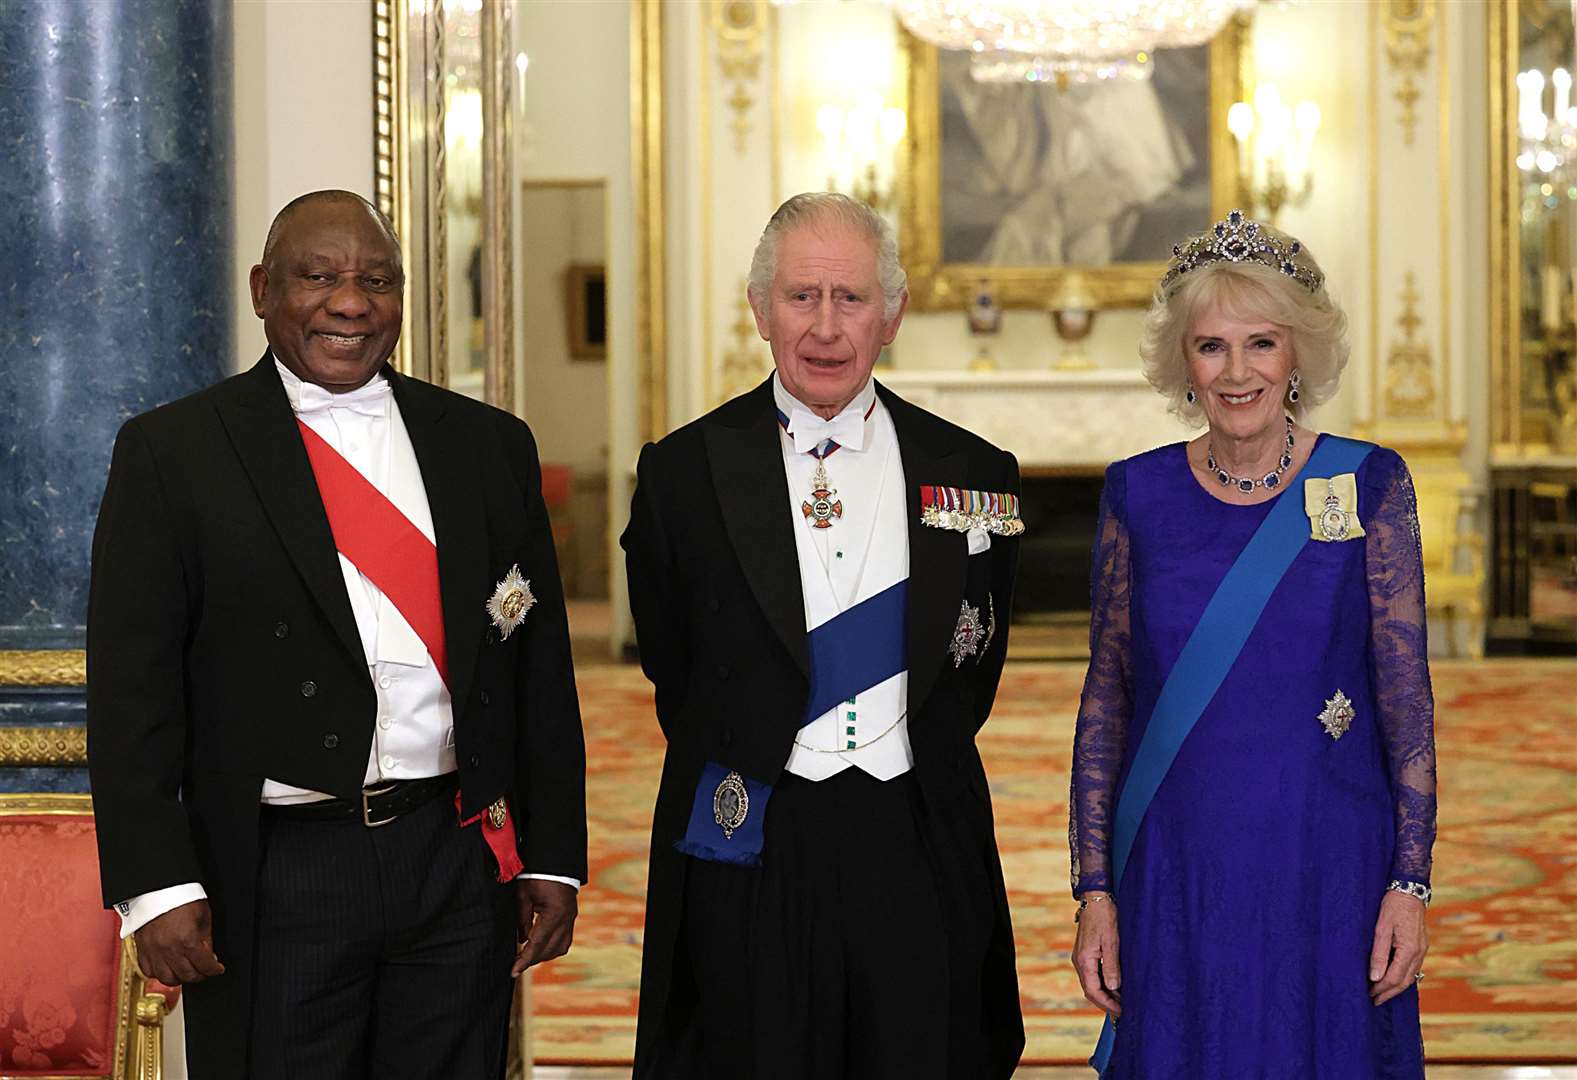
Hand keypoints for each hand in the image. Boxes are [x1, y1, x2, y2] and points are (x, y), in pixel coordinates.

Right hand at [133, 900, 224, 984]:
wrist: (157, 889)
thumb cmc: (181, 897)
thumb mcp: (203, 916)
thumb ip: (206, 939)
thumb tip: (209, 956)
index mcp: (187, 940)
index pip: (204, 966)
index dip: (214, 970)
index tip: (217, 969)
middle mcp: (169, 949)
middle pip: (187, 976)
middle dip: (199, 975)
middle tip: (203, 970)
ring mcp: (153, 952)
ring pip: (167, 979)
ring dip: (179, 977)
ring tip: (186, 970)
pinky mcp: (142, 950)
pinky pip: (149, 972)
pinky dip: (159, 973)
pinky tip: (167, 966)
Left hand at [512, 879, 576, 975]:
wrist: (556, 860)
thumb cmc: (537, 875)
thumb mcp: (523, 895)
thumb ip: (522, 920)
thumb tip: (521, 940)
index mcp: (554, 913)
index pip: (537, 943)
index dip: (524, 959)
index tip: (513, 971)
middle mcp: (566, 919)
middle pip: (549, 950)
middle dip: (532, 960)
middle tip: (516, 965)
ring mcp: (571, 918)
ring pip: (560, 948)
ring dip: (544, 955)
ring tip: (527, 957)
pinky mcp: (571, 916)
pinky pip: (565, 940)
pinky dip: (552, 947)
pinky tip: (540, 946)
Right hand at [1071, 894, 1121, 1017]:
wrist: (1096, 898)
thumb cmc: (1105, 917)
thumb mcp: (1112, 942)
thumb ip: (1111, 966)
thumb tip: (1113, 988)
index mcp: (1084, 960)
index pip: (1093, 990)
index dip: (1107, 1004)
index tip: (1122, 1011)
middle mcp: (1080, 961)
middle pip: (1090, 990)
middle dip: (1106, 1003)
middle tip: (1124, 1011)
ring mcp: (1082, 957)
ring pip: (1092, 983)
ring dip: (1105, 994)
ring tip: (1123, 1001)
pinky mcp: (1087, 953)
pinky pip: (1093, 975)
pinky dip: (1104, 984)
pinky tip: (1116, 985)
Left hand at [1368, 890, 1427, 1005]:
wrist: (1410, 890)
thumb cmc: (1392, 906)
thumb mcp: (1381, 928)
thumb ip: (1379, 954)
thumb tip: (1375, 977)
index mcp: (1409, 950)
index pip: (1394, 977)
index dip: (1381, 989)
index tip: (1368, 995)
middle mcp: (1419, 953)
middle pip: (1404, 982)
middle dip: (1388, 993)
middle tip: (1374, 1001)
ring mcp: (1422, 950)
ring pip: (1410, 977)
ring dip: (1396, 988)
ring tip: (1381, 994)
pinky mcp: (1421, 947)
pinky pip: (1413, 968)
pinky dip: (1403, 978)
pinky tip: (1393, 980)